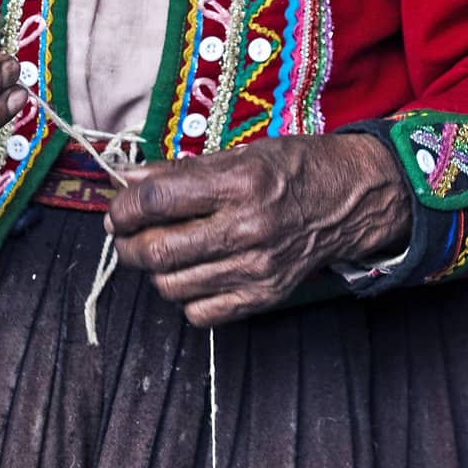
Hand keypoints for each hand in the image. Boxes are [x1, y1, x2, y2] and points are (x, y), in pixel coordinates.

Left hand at [105, 134, 410, 326]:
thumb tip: (130, 180)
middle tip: (126, 233)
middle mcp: (247, 229)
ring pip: (172, 286)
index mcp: (239, 183)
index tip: (118, 208)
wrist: (349, 199)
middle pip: (158, 251)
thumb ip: (181, 171)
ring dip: (154, 270)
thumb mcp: (240, 154)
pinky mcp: (265, 296)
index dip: (124, 207)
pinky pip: (202, 313)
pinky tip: (192, 273)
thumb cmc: (292, 168)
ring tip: (160, 251)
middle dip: (128, 244)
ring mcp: (257, 269)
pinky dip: (185, 296)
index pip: (158, 201)